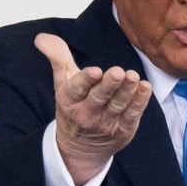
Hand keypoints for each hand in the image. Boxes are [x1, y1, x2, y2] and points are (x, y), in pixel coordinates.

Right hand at [35, 33, 152, 185]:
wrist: (80, 147)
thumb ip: (57, 57)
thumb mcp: (62, 82)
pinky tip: (145, 88)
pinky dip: (140, 102)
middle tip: (119, 72)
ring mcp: (106, 122)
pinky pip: (132, 115)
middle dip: (109, 84)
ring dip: (127, 91)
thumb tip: (41, 37)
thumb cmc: (73, 105)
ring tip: (134, 77)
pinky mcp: (123, 129)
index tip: (95, 71)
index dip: (86, 80)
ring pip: (117, 105)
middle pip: (99, 97)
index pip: (77, 88)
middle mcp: (86, 112)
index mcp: (70, 99)